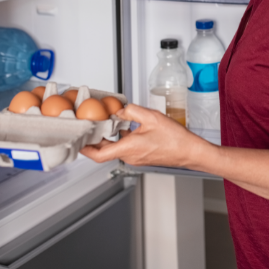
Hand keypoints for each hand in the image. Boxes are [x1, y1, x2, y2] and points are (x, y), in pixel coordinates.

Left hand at [79, 104, 212, 168]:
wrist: (190, 152)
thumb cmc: (175, 139)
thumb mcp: (151, 117)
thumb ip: (131, 111)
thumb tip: (120, 111)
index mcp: (128, 148)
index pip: (98, 154)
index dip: (85, 149)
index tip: (78, 141)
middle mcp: (130, 156)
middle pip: (105, 151)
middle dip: (95, 139)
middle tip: (90, 127)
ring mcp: (136, 158)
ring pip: (116, 148)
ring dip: (110, 137)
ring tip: (108, 124)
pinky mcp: (142, 156)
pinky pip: (126, 148)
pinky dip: (121, 138)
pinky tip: (126, 128)